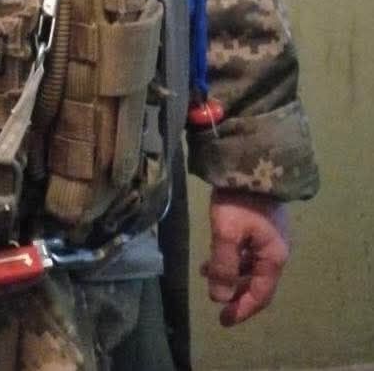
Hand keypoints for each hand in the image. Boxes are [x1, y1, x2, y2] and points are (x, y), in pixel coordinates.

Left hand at [201, 189, 289, 326]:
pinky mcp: (260, 222)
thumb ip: (223, 266)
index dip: (242, 309)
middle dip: (235, 293)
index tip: (224, 320)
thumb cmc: (240, 200)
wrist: (250, 161)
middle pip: (257, 281)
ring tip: (206, 273)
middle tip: (216, 303)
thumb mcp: (227, 232)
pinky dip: (231, 257)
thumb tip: (219, 297)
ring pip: (250, 265)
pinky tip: (214, 254)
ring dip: (230, 273)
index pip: (260, 294)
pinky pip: (247, 249)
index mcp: (273, 256)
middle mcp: (276, 249)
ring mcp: (269, 235)